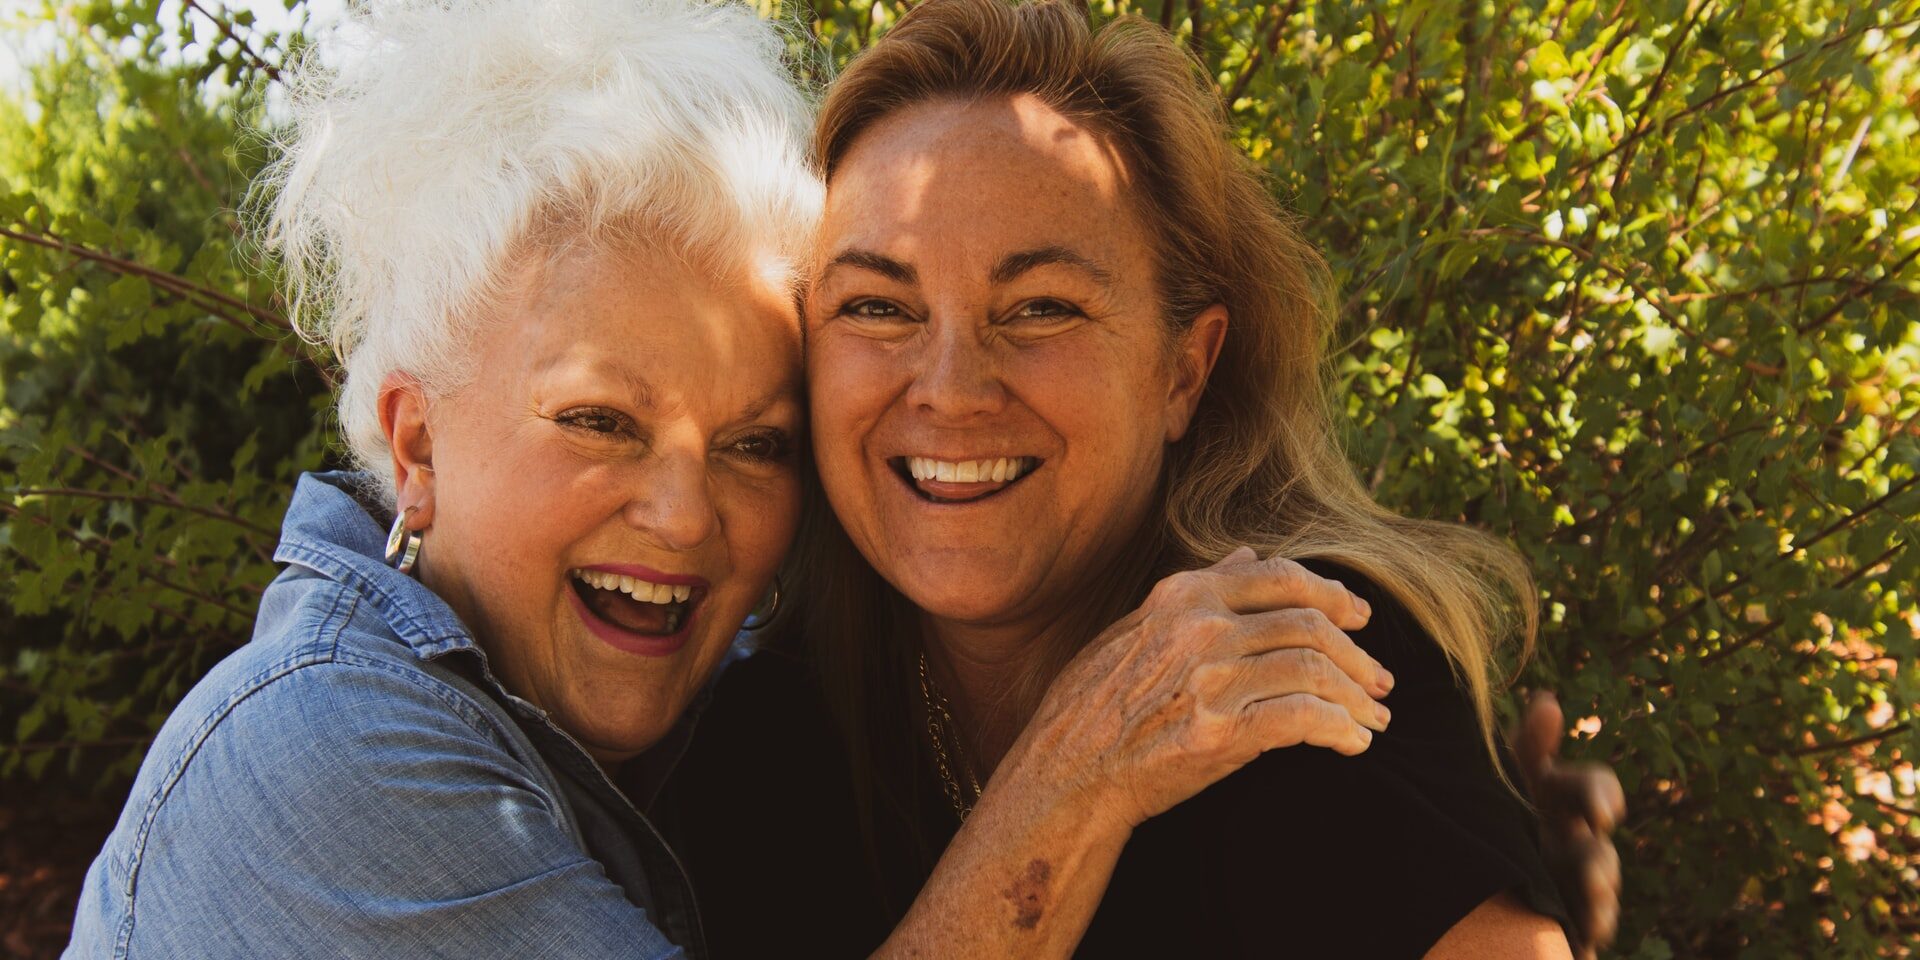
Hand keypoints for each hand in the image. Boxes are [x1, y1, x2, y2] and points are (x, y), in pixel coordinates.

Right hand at [1003, 547, 1394, 833]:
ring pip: (1315, 670)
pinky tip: (1353, 744)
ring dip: (1357, 697)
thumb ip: (1196, 591)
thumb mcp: (1135, 628)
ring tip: (1374, 718)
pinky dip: (1340, 729)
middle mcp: (1201, 628)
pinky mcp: (1220, 732)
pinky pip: (1304, 719)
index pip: (1281, 577)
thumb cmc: (1093, 705)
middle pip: (1310, 625)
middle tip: (1381, 680)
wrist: (1065, 773)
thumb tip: (1247, 556)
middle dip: (1357, 655)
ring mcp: (1211, 678)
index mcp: (1183, 596)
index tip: (1361, 618)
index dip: (1333, 595)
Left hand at [1514, 691, 1625, 959]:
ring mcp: (1572, 883)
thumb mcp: (1505, 778)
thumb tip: (1549, 700)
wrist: (1471, 873)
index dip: (1599, 795)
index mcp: (1559, 802)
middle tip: (1599, 860)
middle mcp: (1574, 842)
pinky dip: (1588, 931)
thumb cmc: (1496, 811)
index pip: (1593, 789)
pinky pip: (1587, 927)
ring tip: (1593, 899)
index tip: (1602, 811)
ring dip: (1597, 893)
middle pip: (1599, 848)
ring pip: (1596, 890)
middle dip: (1600, 861)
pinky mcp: (1566, 918)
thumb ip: (1528, 746)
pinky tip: (1586, 939)